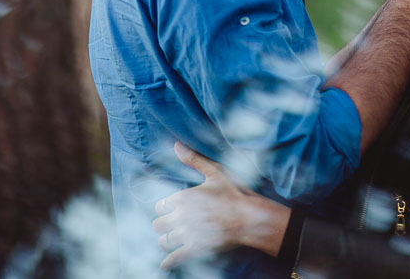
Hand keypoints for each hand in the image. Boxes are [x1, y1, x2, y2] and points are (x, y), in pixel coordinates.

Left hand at [153, 142, 286, 268]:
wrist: (251, 217)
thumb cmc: (235, 193)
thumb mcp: (215, 172)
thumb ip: (193, 160)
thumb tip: (176, 145)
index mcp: (182, 197)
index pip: (160, 206)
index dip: (166, 208)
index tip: (173, 210)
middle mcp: (180, 216)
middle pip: (158, 225)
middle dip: (164, 225)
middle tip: (172, 225)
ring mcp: (187, 234)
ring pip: (164, 241)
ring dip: (167, 240)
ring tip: (172, 239)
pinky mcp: (195, 249)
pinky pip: (175, 258)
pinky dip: (169, 262)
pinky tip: (166, 264)